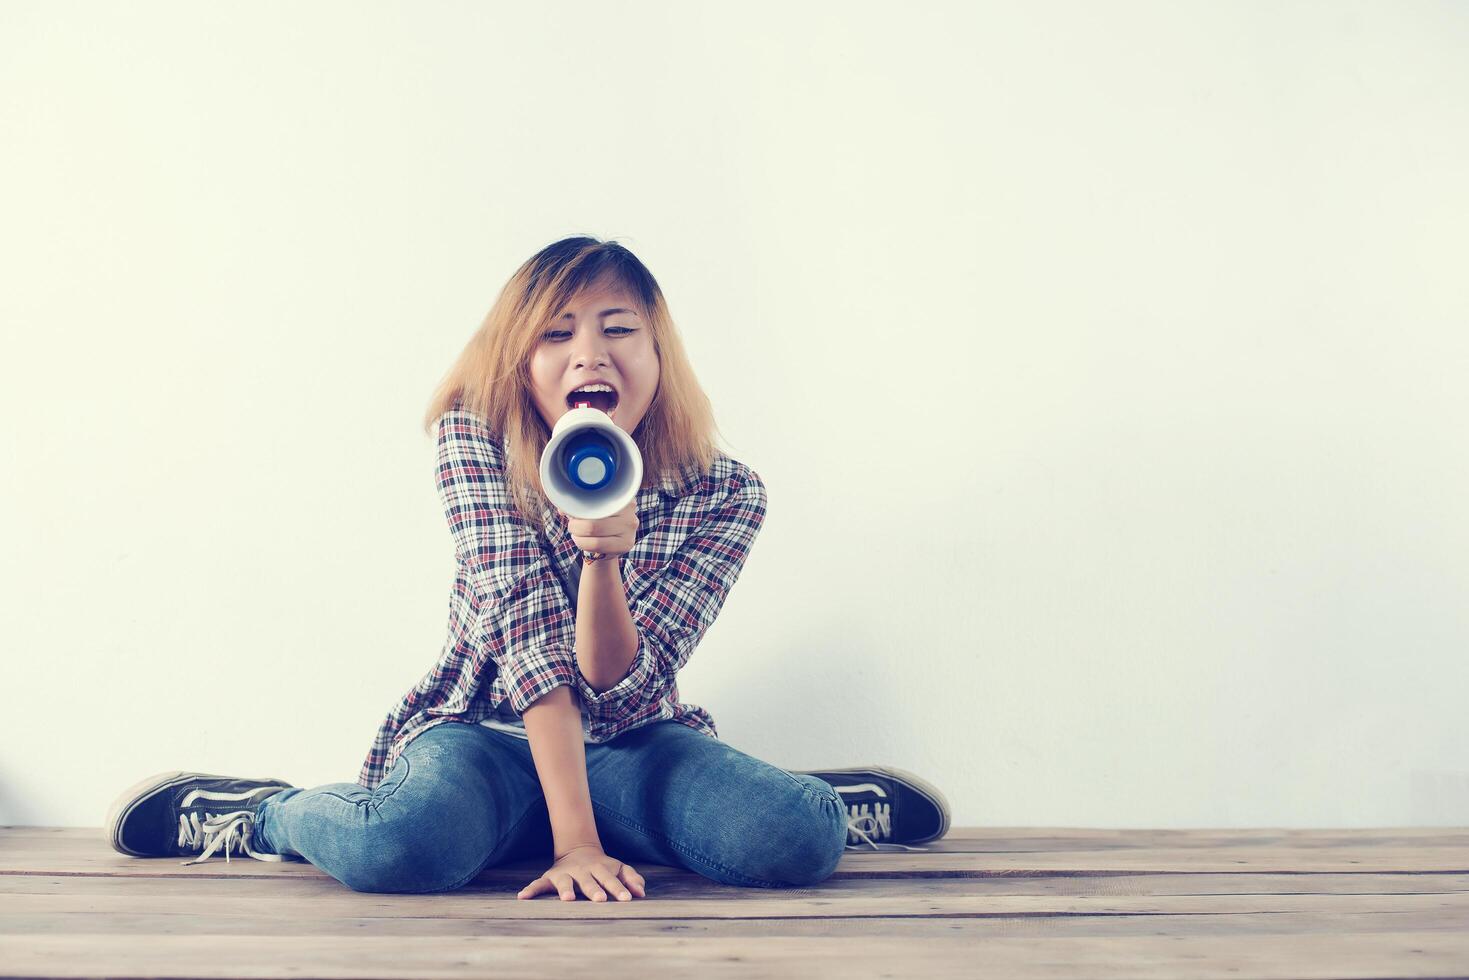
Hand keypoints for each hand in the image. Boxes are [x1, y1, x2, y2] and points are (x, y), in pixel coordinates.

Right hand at [517, 843, 646, 901]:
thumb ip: (632, 878)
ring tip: (567, 899)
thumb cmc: (603, 867)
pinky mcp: (549, 878)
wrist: (578, 849)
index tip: (626, 899)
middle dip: (593, 890)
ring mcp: (564, 874)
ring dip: (565, 890)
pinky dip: (530, 890)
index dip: (618, 889)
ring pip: (564, 882)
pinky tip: (522, 897)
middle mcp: (582, 871)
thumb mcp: (619, 868)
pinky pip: (538, 884)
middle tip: (599, 899)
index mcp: (600, 869)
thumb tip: (642, 893)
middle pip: (588, 881)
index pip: (610, 880)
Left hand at [556, 499, 638, 557]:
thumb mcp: (588, 508)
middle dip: (576, 523)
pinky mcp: (626, 543)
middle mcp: (629, 508)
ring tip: (576, 533)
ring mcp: (630, 526)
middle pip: (593, 513)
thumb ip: (575, 503)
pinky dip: (583, 543)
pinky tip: (581, 541)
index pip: (595, 495)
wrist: (608, 545)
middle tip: (572, 525)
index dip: (580, 503)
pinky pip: (597, 544)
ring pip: (593, 530)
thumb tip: (561, 504)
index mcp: (618, 492)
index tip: (572, 510)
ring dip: (578, 533)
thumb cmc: (596, 521)